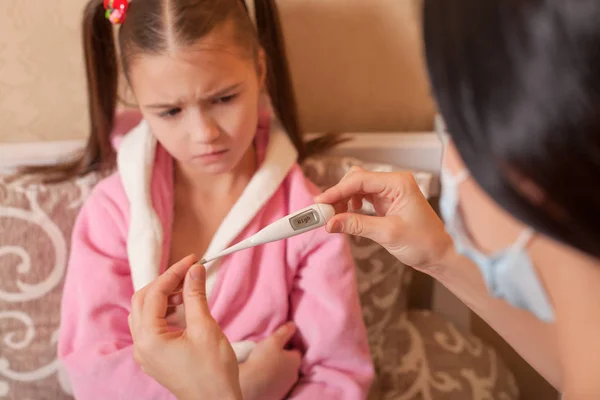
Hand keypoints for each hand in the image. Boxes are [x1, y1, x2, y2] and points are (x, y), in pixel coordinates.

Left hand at [128, 254, 241, 399]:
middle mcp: (141, 346)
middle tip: (189, 272)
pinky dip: (166, 312)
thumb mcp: (205, 328)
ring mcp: (146, 353)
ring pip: (146, 313)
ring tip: (189, 290)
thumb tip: (195, 270)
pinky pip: (153, 327)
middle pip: (143, 301)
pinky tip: (185, 309)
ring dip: (165, 297)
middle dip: (165, 283)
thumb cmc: (213, 372)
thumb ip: (195, 295)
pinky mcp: (156, 357)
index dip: (173, 272)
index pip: (154, 293)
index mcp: (149, 339)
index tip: (192, 260)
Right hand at [239, 322, 301, 399]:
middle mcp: (294, 375)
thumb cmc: (263, 359)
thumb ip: (284, 331)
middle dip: (284, 359)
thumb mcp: (273, 340)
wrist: (250, 384)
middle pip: (291, 364)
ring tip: (265, 365)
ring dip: (278, 371)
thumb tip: (293, 325)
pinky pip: (276, 385)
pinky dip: (271, 381)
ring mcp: (285, 387)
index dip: (288, 346)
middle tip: (272, 354)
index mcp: (296, 361)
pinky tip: (262, 377)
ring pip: (284, 375)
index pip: (296, 351)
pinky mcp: (276, 395)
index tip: (280, 344)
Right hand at [314, 167, 452, 271]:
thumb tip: (331, 222)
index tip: (320, 203)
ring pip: (357, 189)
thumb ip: (357, 225)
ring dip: (343, 201)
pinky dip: (351, 206)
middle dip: (338, 195)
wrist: (441, 255)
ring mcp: (390, 192)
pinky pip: (363, 199)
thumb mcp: (387, 233)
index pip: (360, 180)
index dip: (337, 191)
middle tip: (323, 213)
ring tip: (333, 217)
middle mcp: (394, 183)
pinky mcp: (387, 203)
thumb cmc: (423, 243)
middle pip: (356, 180)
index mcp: (398, 183)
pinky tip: (346, 216)